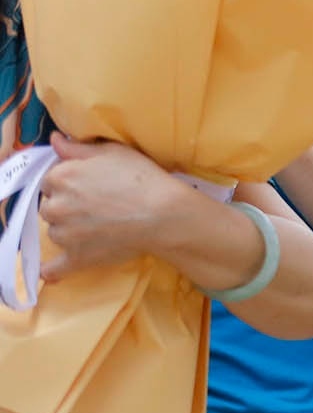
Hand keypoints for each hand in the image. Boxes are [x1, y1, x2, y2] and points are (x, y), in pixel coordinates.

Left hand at [39, 132, 197, 280]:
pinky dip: (53, 270)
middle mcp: (55, 206)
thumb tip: (54, 141)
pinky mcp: (75, 257)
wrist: (162, 214)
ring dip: (68, 230)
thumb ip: (78, 148)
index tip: (88, 186)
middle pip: (50, 207)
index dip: (69, 182)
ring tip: (97, 227)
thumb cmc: (142, 178)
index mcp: (61, 177)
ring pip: (56, 232)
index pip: (51, 180)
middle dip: (66, 206)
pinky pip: (54, 269)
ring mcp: (63, 234)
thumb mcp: (114, 152)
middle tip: (95, 206)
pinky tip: (53, 271)